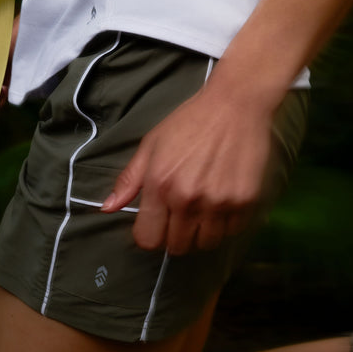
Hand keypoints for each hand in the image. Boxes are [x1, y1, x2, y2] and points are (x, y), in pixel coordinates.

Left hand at [101, 86, 273, 254]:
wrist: (235, 104)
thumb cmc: (190, 121)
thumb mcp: (152, 144)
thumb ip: (130, 179)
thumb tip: (108, 208)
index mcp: (160, 185)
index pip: (148, 239)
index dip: (151, 234)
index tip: (159, 222)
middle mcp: (187, 199)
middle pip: (177, 246)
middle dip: (177, 234)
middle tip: (184, 213)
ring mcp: (218, 203)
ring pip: (206, 243)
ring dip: (203, 231)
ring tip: (205, 207)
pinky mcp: (245, 201)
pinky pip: (232, 231)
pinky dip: (227, 222)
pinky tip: (224, 199)